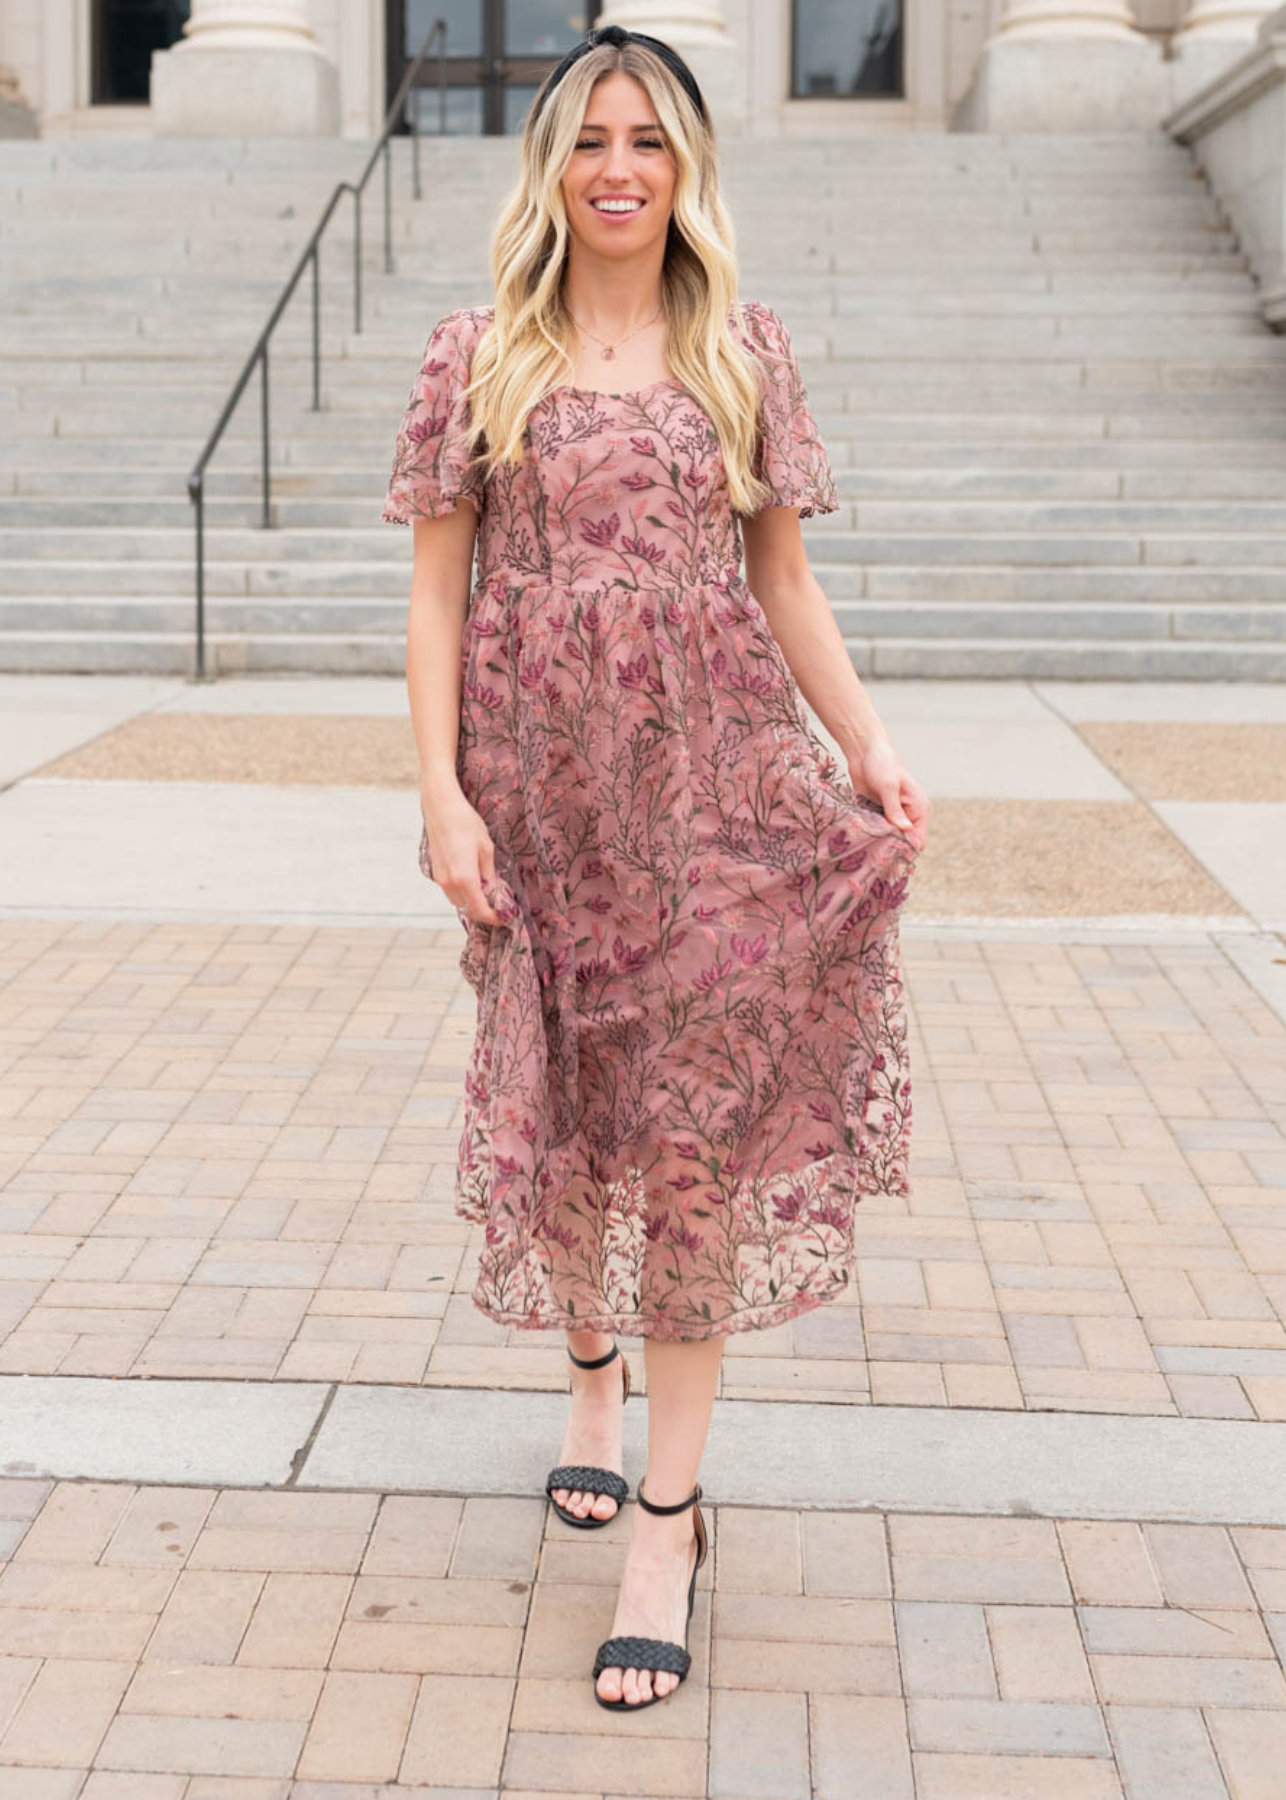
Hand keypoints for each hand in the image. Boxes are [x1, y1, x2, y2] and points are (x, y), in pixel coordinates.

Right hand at [421, 788, 507, 924]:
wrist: (441, 808)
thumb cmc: (466, 824)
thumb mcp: (486, 849)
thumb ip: (489, 874)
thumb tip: (494, 891)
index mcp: (465, 879)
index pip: (480, 910)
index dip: (494, 918)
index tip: (506, 917)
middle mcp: (449, 883)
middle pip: (468, 910)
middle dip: (485, 912)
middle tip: (501, 907)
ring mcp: (440, 879)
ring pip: (458, 902)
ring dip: (473, 903)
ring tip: (489, 894)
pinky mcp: (435, 872)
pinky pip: (451, 891)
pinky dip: (463, 894)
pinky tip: (474, 883)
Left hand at [846, 733, 929, 853]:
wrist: (864, 751)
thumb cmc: (882, 763)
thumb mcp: (888, 787)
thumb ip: (894, 810)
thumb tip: (905, 829)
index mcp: (918, 808)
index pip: (917, 839)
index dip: (905, 850)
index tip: (888, 856)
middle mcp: (907, 815)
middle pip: (902, 843)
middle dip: (889, 850)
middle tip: (873, 857)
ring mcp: (891, 815)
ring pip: (887, 839)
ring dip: (877, 844)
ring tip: (864, 851)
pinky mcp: (876, 814)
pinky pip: (874, 831)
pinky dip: (868, 835)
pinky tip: (858, 840)